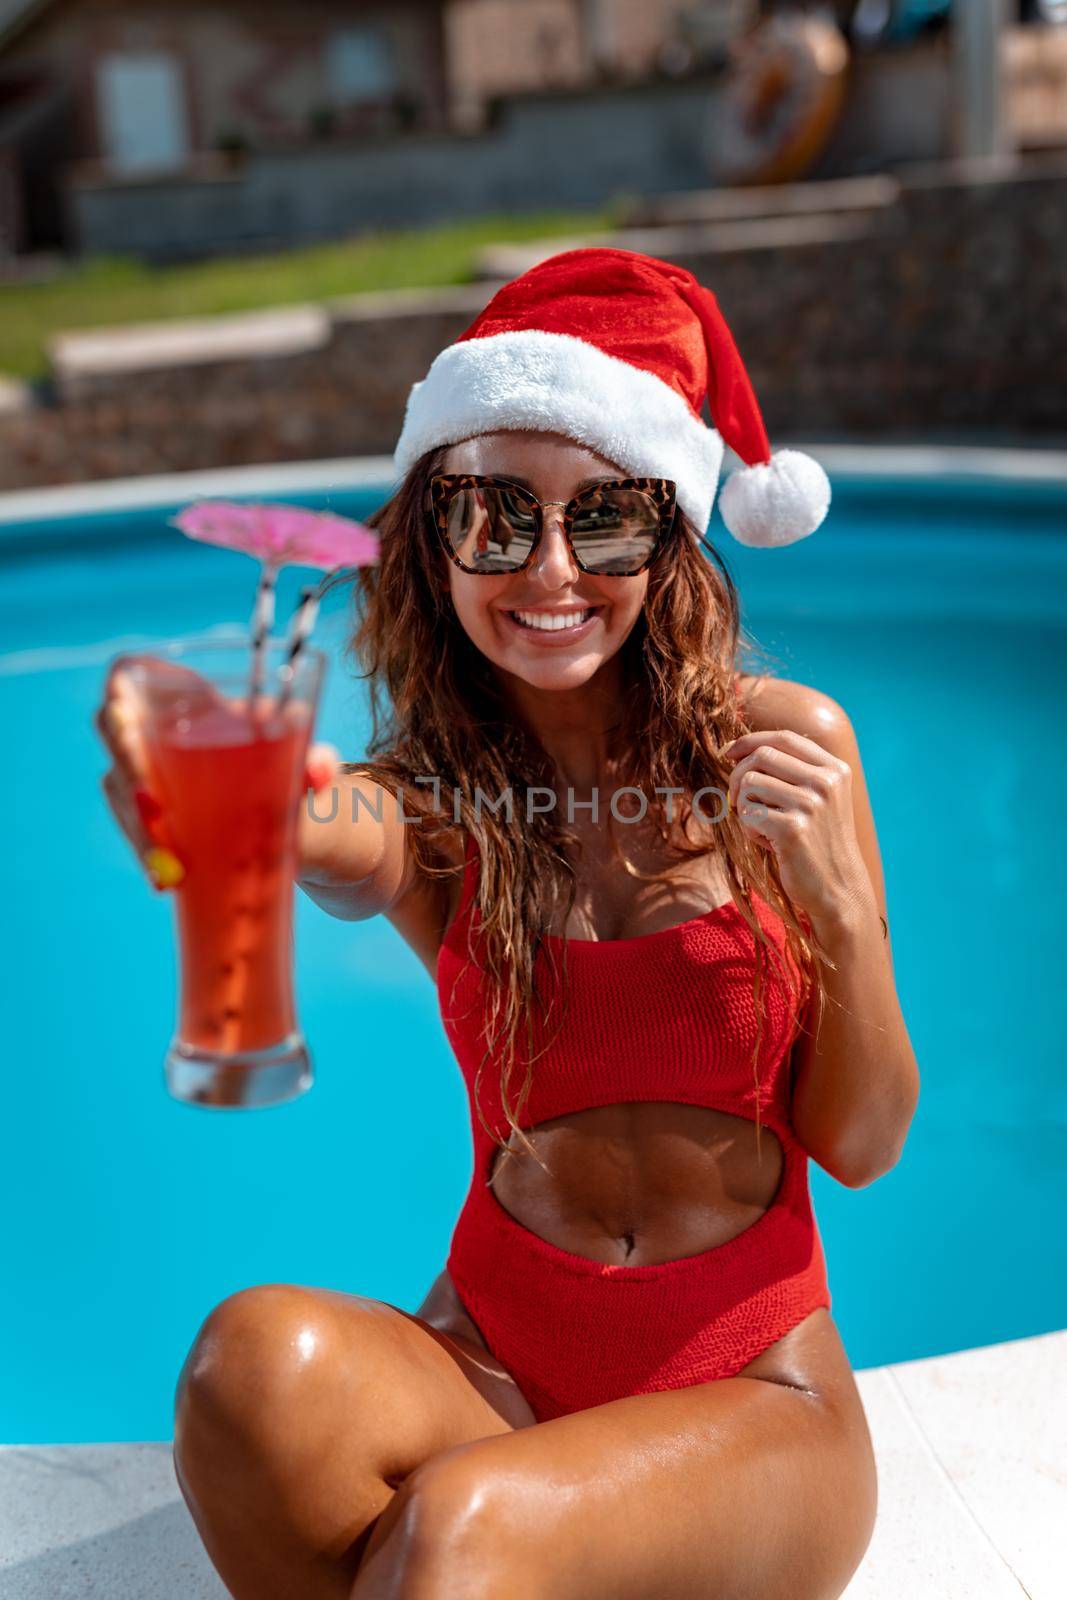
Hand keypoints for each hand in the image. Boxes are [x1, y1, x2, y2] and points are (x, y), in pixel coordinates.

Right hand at [94, 659, 339, 892]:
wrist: (297, 817)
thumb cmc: (292, 770)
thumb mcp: (307, 763)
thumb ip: (316, 761)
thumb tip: (319, 767)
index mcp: (189, 696)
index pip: (131, 673)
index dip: (118, 692)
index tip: (129, 724)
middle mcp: (158, 728)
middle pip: (115, 735)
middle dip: (128, 773)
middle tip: (156, 811)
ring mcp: (147, 772)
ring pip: (121, 790)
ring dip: (137, 826)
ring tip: (170, 867)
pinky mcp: (151, 815)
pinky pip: (135, 827)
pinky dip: (149, 853)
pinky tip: (166, 880)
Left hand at [724, 729, 876, 934]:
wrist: (839, 888)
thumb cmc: (819, 842)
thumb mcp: (819, 799)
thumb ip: (792, 772)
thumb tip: (739, 749)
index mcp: (834, 770)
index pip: (784, 738)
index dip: (750, 741)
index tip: (729, 752)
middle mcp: (825, 782)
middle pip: (762, 756)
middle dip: (738, 775)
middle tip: (738, 800)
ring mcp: (811, 804)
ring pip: (750, 783)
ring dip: (745, 806)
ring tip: (763, 827)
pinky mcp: (793, 829)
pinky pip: (749, 813)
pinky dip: (749, 829)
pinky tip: (767, 842)